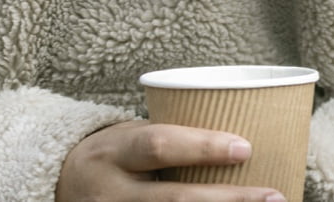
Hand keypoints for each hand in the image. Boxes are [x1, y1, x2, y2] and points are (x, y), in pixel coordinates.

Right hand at [56, 119, 284, 200]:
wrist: (59, 186)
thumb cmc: (116, 155)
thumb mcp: (133, 138)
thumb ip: (177, 141)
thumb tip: (248, 143)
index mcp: (116, 153)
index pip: (160, 145)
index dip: (203, 147)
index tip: (246, 147)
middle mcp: (111, 194)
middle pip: (174, 199)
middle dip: (228, 200)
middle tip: (274, 197)